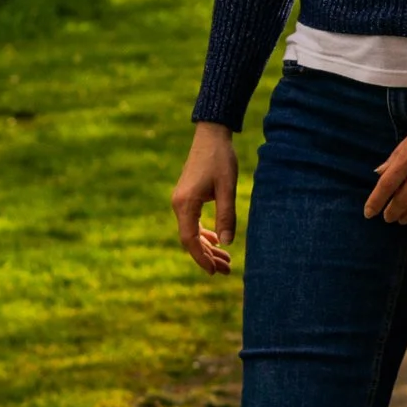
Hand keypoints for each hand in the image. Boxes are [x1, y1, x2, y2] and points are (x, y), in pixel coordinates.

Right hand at [172, 123, 239, 275]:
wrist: (211, 135)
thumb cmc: (220, 159)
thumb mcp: (227, 188)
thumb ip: (226, 216)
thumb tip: (227, 243)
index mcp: (185, 204)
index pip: (190, 239)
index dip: (201, 257)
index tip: (214, 271)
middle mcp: (178, 204)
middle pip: (190, 239)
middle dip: (208, 256)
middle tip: (227, 270)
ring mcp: (181, 201)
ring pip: (192, 232)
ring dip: (208, 247)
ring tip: (226, 261)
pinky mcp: (187, 197)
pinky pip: (193, 222)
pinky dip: (205, 233)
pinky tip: (217, 241)